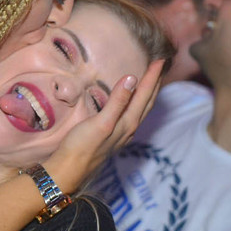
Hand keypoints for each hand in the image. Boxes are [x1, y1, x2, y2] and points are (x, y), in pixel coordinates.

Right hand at [45, 59, 163, 190]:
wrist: (69, 171)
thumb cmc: (81, 147)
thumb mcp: (101, 122)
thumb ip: (117, 101)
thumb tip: (132, 78)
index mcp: (128, 123)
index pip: (144, 95)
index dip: (152, 77)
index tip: (160, 59)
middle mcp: (129, 129)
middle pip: (147, 103)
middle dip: (155, 84)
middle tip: (160, 66)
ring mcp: (122, 135)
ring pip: (140, 110)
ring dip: (147, 94)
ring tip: (151, 81)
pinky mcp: (112, 138)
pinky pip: (131, 116)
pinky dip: (135, 104)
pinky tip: (129, 103)